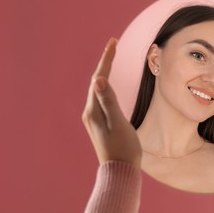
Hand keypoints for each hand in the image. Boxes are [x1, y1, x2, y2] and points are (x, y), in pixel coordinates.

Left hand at [82, 38, 141, 167]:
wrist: (120, 171)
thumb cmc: (123, 148)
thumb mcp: (118, 124)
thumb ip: (108, 102)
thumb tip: (98, 79)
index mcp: (94, 110)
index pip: (98, 78)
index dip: (106, 59)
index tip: (113, 42)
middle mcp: (90, 112)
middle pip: (96, 81)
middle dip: (105, 62)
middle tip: (113, 45)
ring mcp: (93, 118)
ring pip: (97, 89)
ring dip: (104, 72)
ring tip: (111, 58)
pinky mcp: (98, 123)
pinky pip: (99, 97)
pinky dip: (105, 85)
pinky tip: (108, 83)